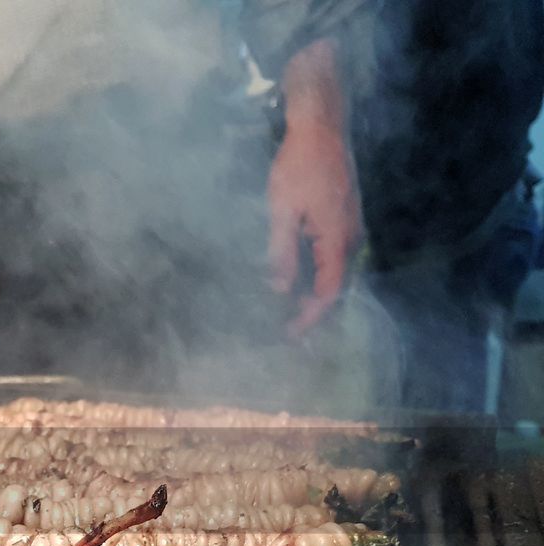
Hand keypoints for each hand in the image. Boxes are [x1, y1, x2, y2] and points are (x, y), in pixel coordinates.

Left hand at [268, 40, 361, 335]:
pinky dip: (317, 273)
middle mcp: (352, 236)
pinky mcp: (344, 217)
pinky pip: (333, 256)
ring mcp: (351, 226)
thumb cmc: (299, 163)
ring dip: (314, 293)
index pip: (329, 292)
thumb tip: (280, 289)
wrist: (322, 124)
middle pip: (336, 287)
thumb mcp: (282, 210)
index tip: (289, 334)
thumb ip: (281, 251)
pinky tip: (296, 279)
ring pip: (335, 272)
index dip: (309, 317)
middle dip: (312, 312)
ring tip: (288, 312)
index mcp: (338, 238)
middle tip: (287, 331)